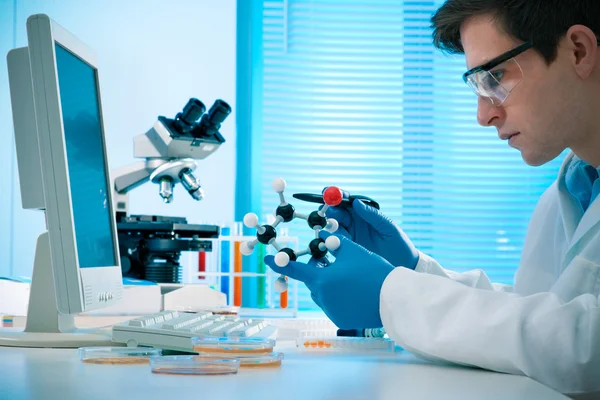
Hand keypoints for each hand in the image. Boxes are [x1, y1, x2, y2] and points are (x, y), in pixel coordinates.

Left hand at [264, 231, 393, 328]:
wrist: (394, 299)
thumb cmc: (373, 271)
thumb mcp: (353, 251)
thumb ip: (334, 242)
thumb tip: (322, 233)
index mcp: (321, 279)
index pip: (294, 269)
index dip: (279, 263)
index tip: (267, 258)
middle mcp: (322, 297)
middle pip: (312, 280)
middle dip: (318, 270)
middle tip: (331, 261)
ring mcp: (331, 311)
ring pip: (321, 293)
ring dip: (327, 284)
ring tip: (346, 276)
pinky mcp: (340, 320)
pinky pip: (332, 305)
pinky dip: (337, 297)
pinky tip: (353, 291)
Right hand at [325, 197, 418, 269]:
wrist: (402, 266)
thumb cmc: (399, 244)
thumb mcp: (388, 227)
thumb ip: (373, 215)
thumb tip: (356, 202)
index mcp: (364, 214)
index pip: (348, 201)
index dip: (337, 195)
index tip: (328, 191)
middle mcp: (355, 223)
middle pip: (337, 213)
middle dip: (330, 209)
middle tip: (327, 210)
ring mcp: (350, 236)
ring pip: (334, 226)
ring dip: (329, 224)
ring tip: (329, 224)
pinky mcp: (347, 249)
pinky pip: (335, 242)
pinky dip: (329, 239)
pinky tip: (328, 238)